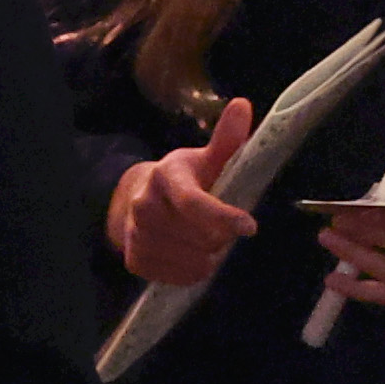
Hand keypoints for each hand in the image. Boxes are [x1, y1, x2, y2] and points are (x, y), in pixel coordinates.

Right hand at [110, 98, 257, 287]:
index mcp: (166, 176)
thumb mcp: (205, 159)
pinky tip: (191, 255)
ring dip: (209, 256)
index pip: (193, 202)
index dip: (223, 217)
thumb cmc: (183, 180)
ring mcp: (137, 234)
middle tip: (222, 228)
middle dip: (221, 237)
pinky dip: (193, 272)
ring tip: (205, 241)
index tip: (250, 226)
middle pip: (201, 238)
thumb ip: (226, 139)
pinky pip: (179, 278)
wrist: (137, 200)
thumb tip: (243, 105)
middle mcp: (145, 206)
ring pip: (193, 261)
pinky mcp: (134, 260)